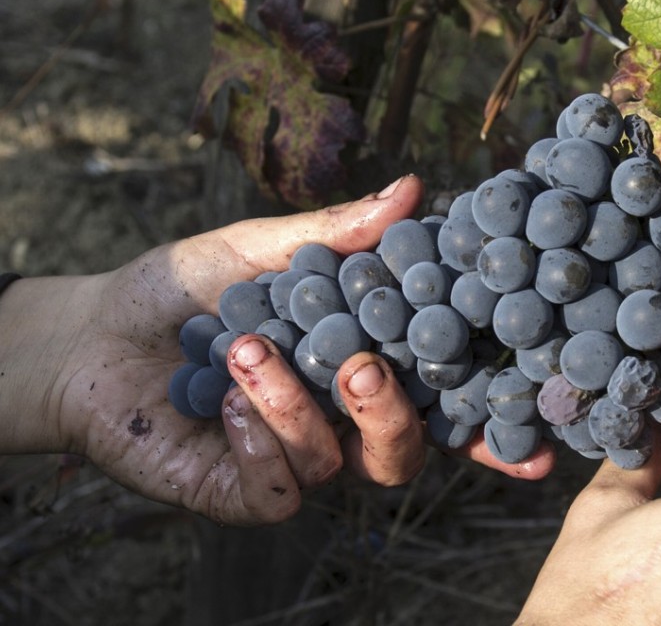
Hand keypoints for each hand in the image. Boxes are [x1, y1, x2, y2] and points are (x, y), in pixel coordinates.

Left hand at [0, 175, 553, 524]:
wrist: (98, 333)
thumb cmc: (188, 290)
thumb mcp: (264, 248)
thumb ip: (338, 230)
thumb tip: (414, 187)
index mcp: (363, 368)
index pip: (442, 400)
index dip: (495, 420)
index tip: (543, 434)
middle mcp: (342, 426)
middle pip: (409, 449)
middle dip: (396, 413)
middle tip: (363, 366)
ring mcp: (297, 463)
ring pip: (342, 465)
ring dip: (297, 405)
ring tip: (245, 350)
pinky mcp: (245, 492)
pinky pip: (280, 488)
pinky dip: (256, 437)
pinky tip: (219, 395)